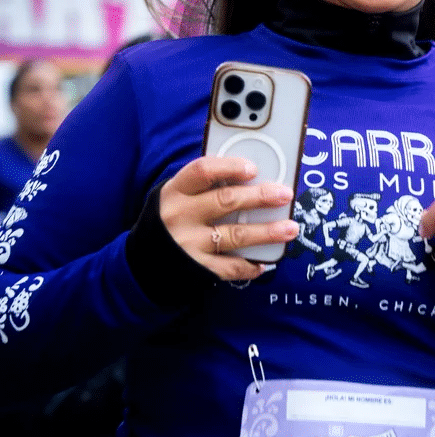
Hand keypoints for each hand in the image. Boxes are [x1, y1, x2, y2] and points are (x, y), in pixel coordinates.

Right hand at [159, 156, 298, 281]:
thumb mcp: (178, 196)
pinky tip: (264, 263)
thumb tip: (251, 175)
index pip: (203, 171)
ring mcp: (188, 244)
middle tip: (285, 194)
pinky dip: (248, 265)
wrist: (141, 262)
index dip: (229, 167)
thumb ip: (205, 186)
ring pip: (234, 235)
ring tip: (290, 228)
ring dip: (266, 232)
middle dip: (260, 197)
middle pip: (226, 202)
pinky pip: (228, 267)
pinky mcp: (195, 269)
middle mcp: (181, 216)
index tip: (253, 168)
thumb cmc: (169, 219)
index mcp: (176, 191)